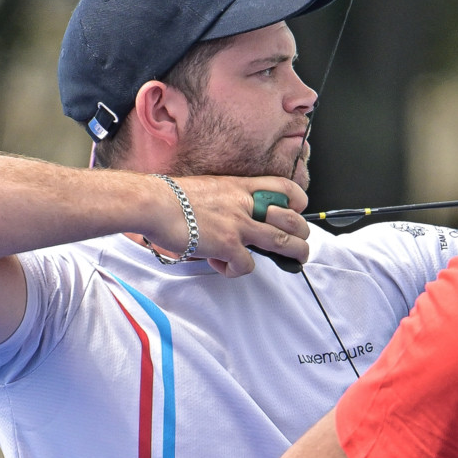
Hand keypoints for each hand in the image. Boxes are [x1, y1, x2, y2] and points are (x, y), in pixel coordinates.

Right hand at [148, 175, 308, 277]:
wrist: (154, 203)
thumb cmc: (172, 197)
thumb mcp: (209, 188)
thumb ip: (227, 200)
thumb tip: (231, 218)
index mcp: (240, 187)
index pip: (283, 187)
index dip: (297, 200)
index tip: (297, 210)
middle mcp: (245, 204)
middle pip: (290, 219)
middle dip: (302, 234)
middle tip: (300, 244)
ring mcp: (239, 225)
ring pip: (282, 242)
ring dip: (294, 254)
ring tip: (294, 262)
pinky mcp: (228, 245)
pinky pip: (247, 265)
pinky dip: (237, 270)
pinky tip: (221, 265)